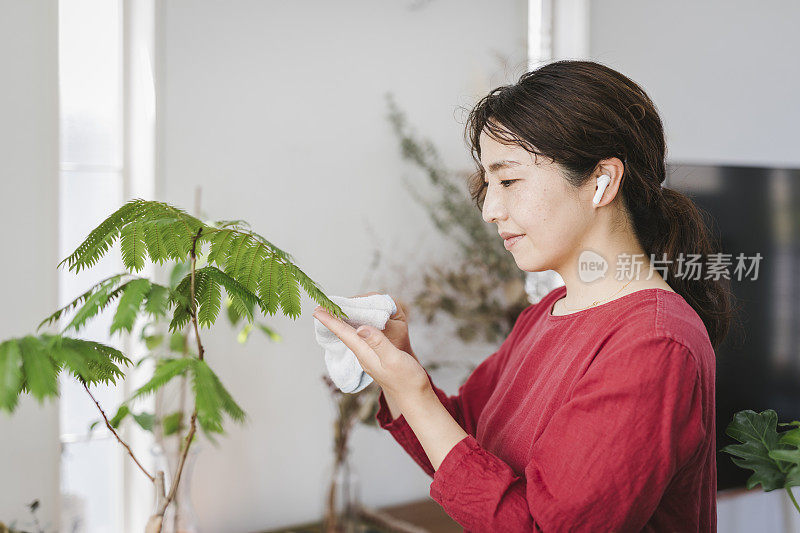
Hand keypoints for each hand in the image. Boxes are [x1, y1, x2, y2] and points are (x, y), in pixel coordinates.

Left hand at [313, 304, 428, 399]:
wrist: (414, 396)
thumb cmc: (406, 379)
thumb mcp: (394, 359)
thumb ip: (378, 343)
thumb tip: (360, 328)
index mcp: (366, 354)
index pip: (344, 334)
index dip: (330, 321)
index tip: (317, 310)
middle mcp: (364, 355)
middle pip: (344, 334)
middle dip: (332, 320)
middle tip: (320, 306)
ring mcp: (369, 358)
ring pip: (351, 337)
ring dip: (342, 324)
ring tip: (334, 313)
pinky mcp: (377, 358)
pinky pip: (361, 340)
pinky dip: (355, 330)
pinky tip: (356, 327)